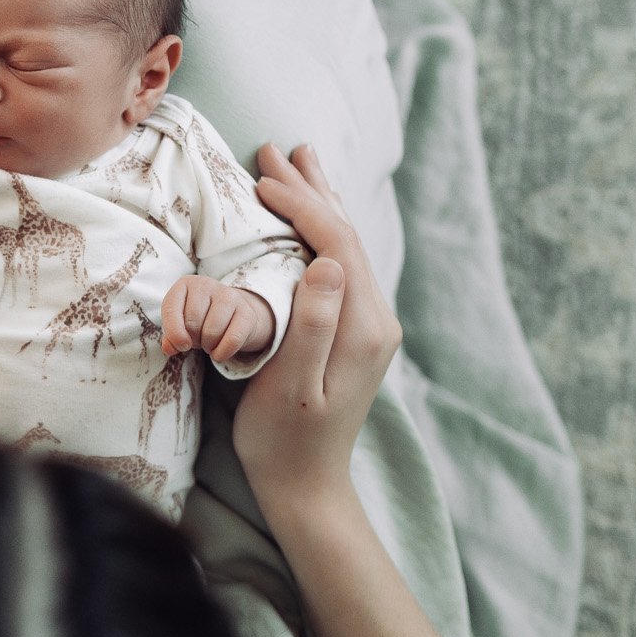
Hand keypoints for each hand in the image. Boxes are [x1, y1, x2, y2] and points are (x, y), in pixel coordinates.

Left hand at [162, 275, 274, 361]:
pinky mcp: (247, 312)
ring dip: (208, 346)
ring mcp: (229, 295)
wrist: (232, 315)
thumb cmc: (200, 319)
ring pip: (212, 332)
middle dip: (193, 340)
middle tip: (198, 340)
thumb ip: (171, 336)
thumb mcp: (180, 324)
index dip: (174, 333)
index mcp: (185, 285)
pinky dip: (223, 352)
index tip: (182, 345)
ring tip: (209, 343)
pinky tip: (220, 352)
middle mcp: (207, 285)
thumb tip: (169, 347)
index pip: (171, 309)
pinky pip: (232, 340)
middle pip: (192, 324)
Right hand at [231, 143, 401, 501]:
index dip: (302, 205)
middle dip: (310, 189)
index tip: (260, 180)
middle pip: (346, 234)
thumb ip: (312, 324)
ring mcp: (367, 324)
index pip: (337, 242)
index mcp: (363, 325)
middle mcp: (375, 318)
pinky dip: (319, 230)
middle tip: (273, 149)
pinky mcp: (352, 332)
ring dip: (318, 202)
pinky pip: (339, 263)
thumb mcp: (292, 386)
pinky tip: (309, 218)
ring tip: (297, 161)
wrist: (307, 487)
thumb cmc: (286, 442)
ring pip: (345, 245)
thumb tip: (327, 262)